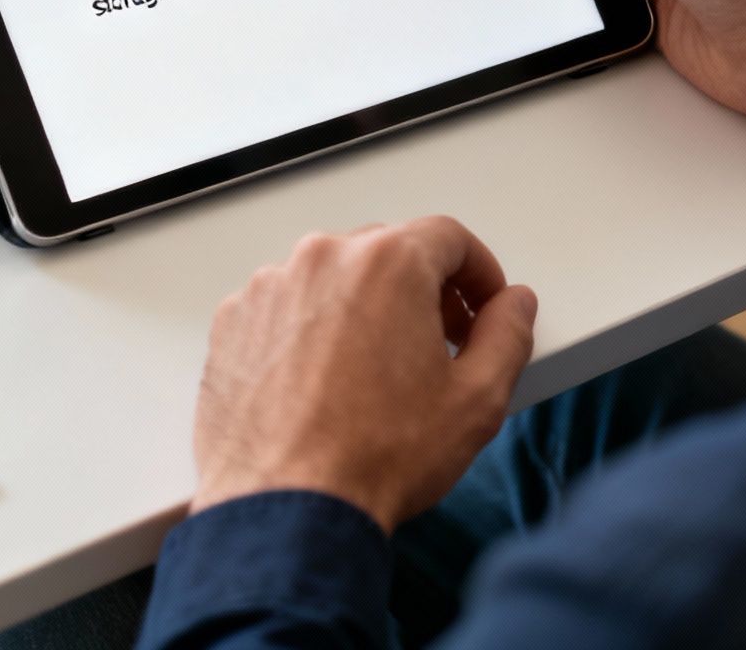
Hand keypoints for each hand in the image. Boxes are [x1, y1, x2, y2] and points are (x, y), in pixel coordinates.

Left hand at [189, 218, 537, 532]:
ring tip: (378, 373)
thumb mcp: (476, 400)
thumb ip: (506, 334)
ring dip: (363, 310)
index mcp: (387, 263)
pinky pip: (286, 308)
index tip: (483, 307)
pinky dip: (310, 331)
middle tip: (441, 343)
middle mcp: (322, 260)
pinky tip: (326, 384)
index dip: (478, 273)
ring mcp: (269, 289)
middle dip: (423, 291)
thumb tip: (513, 304)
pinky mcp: (232, 322)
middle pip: (388, 252)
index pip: (448, 238)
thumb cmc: (376, 457)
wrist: (288, 507)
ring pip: (333, 279)